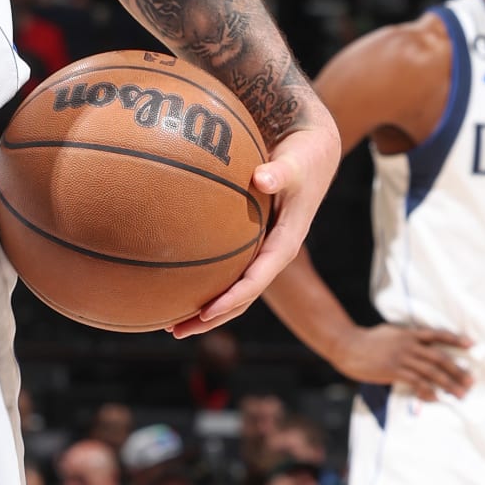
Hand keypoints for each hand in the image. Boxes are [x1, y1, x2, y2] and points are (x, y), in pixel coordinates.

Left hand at [173, 101, 340, 338]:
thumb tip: (262, 178)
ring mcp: (263, 251)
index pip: (258, 280)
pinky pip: (228, 270)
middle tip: (175, 331)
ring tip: (169, 324)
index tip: (206, 312)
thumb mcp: (295, 164)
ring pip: (233, 290)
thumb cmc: (304, 157)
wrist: (315, 154)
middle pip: (242, 298)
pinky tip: (174, 283)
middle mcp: (274, 254)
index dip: (233, 298)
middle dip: (211, 318)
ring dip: (204, 310)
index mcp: (286, 244)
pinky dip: (204, 282)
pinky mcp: (253, 243)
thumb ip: (279, 173)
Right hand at [339, 322, 472, 398]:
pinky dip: (428, 391)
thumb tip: (419, 343)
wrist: (348, 346)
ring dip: (448, 384)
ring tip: (460, 394)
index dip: (456, 339)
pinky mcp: (393, 371)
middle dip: (458, 370)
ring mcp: (402, 358)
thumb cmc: (367, 340)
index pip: (438, 335)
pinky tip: (437, 398)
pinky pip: (416, 382)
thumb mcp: (390, 332)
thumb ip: (406, 338)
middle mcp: (409, 345)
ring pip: (431, 372)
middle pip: (440, 358)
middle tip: (470, 382)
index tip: (472, 345)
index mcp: (409, 334)